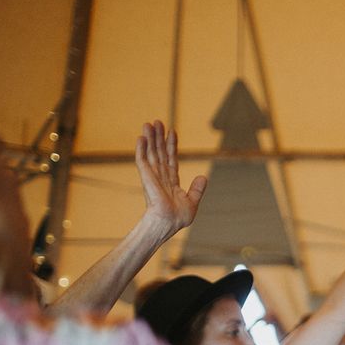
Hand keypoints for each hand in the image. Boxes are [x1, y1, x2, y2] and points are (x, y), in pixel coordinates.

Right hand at [135, 120, 207, 235]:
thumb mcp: (193, 202)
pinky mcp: (146, 177)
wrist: (169, 223)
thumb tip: (203, 176)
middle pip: (159, 152)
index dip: (171, 145)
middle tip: (158, 121)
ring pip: (151, 152)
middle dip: (159, 137)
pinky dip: (141, 148)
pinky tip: (141, 137)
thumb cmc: (178, 218)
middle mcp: (161, 176)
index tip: (172, 131)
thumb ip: (197, 189)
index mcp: (171, 181)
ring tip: (149, 123)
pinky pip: (142, 160)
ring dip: (150, 138)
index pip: (171, 159)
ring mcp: (153, 176)